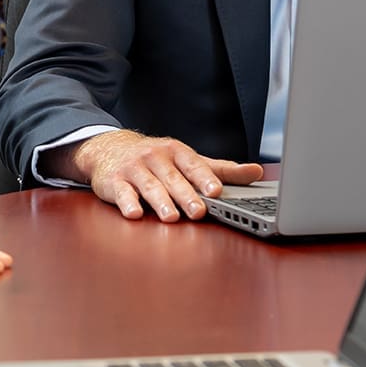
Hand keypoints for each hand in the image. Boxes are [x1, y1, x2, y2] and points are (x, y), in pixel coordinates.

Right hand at [59, 130, 260, 221]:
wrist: (109, 149)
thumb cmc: (156, 159)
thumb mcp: (188, 160)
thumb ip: (221, 169)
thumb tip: (256, 172)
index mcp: (176, 151)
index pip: (193, 165)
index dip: (205, 178)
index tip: (216, 190)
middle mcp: (155, 157)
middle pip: (173, 179)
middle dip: (186, 195)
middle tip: (199, 211)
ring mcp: (134, 169)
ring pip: (149, 187)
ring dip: (161, 202)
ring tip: (171, 217)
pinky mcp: (115, 182)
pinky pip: (122, 193)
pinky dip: (127, 203)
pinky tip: (134, 214)